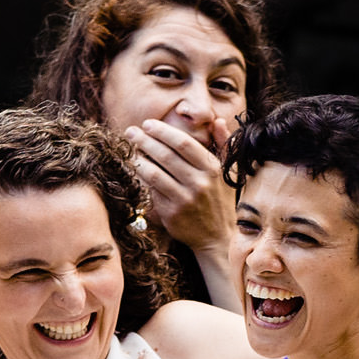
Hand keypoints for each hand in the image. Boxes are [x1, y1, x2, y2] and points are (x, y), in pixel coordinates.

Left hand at [124, 117, 235, 256]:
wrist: (217, 238)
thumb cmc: (220, 201)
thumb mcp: (228, 172)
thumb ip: (224, 143)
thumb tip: (217, 120)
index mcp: (212, 169)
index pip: (183, 143)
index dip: (163, 131)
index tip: (148, 124)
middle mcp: (199, 183)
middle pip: (165, 155)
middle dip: (145, 140)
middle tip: (131, 132)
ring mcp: (185, 199)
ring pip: (154, 173)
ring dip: (138, 159)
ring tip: (129, 150)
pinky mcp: (172, 213)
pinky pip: (152, 191)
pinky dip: (141, 178)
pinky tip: (135, 170)